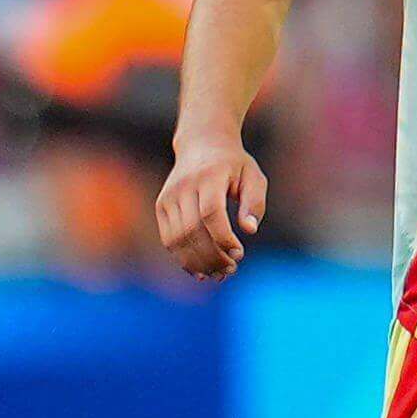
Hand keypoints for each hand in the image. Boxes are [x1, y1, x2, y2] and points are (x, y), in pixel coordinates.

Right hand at [155, 138, 267, 280]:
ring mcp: (169, 197)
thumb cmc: (234, 164)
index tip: (239, 253)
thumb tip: (250, 230)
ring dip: (197, 262)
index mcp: (209, 177)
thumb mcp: (254, 176)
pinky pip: (168, 238)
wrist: (202, 143)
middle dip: (212, 256)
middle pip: (192, 230)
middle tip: (231, 270)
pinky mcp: (161, 206)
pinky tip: (200, 270)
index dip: (223, 238)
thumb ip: (255, 202)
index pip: (211, 213)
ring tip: (218, 274)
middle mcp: (184, 186)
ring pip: (177, 238)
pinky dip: (182, 258)